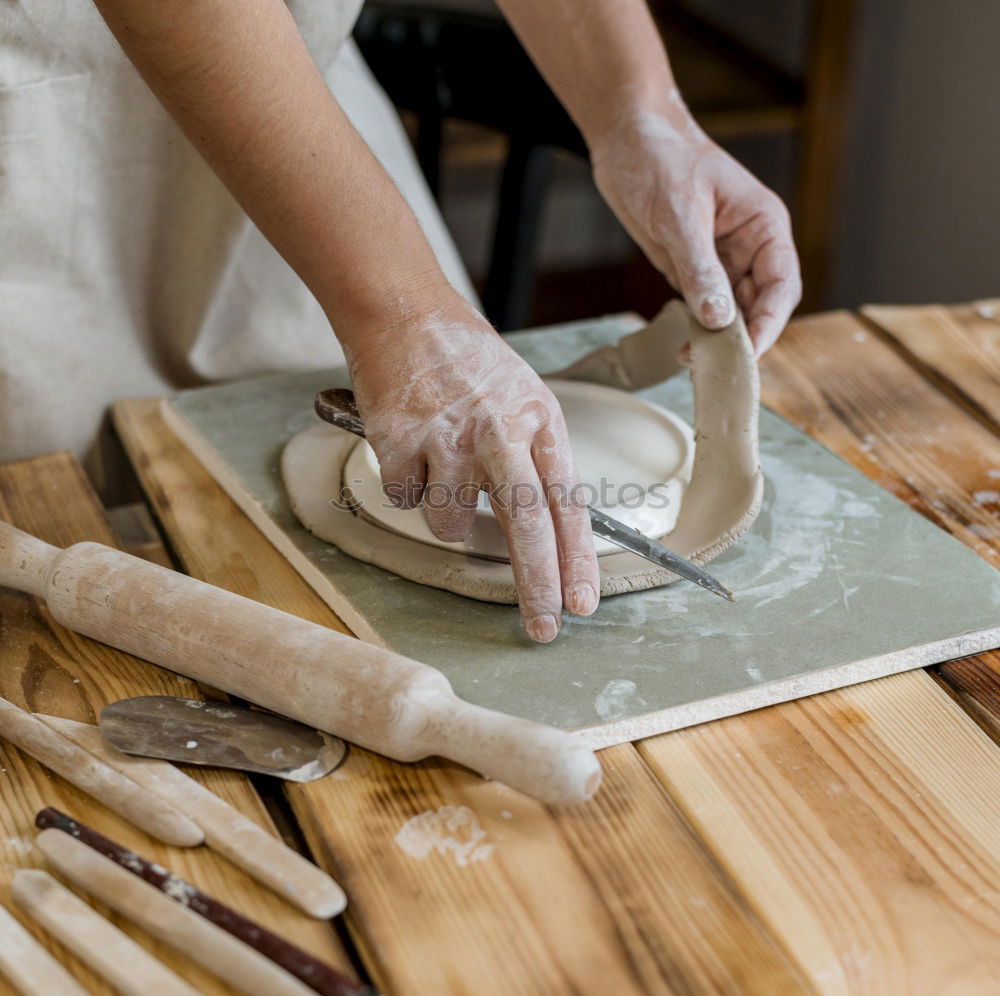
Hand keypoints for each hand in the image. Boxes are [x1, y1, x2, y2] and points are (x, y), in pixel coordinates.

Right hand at [345, 294, 599, 641]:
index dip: (577, 558)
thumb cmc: (466, 359)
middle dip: (536, 585)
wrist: (404, 311)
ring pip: (449, 522)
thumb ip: (533, 459)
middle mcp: (499, 431)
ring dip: (444, 512)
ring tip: (440, 464)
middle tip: (543, 629)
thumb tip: (543, 532)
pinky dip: (405, 485)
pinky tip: (410, 449)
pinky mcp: (399, 441)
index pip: (567, 502)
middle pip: (525, 525)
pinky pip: (404, 499)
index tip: (582, 602)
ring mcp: (448, 437)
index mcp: (539, 421)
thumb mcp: (522, 397)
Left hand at [591, 97, 801, 354]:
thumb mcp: (679, 213)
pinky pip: (703, 308)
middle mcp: (749, 247)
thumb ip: (699, 267)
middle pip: (760, 306)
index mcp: (763, 225)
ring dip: (717, 340)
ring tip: (694, 361)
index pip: (781, 286)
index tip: (748, 353)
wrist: (625, 138)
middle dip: (742, 339)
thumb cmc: (660, 158)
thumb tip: (719, 319)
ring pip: (731, 313)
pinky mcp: (691, 268)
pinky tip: (684, 346)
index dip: (770, 323)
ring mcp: (720, 260)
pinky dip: (697, 329)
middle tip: (715, 366)